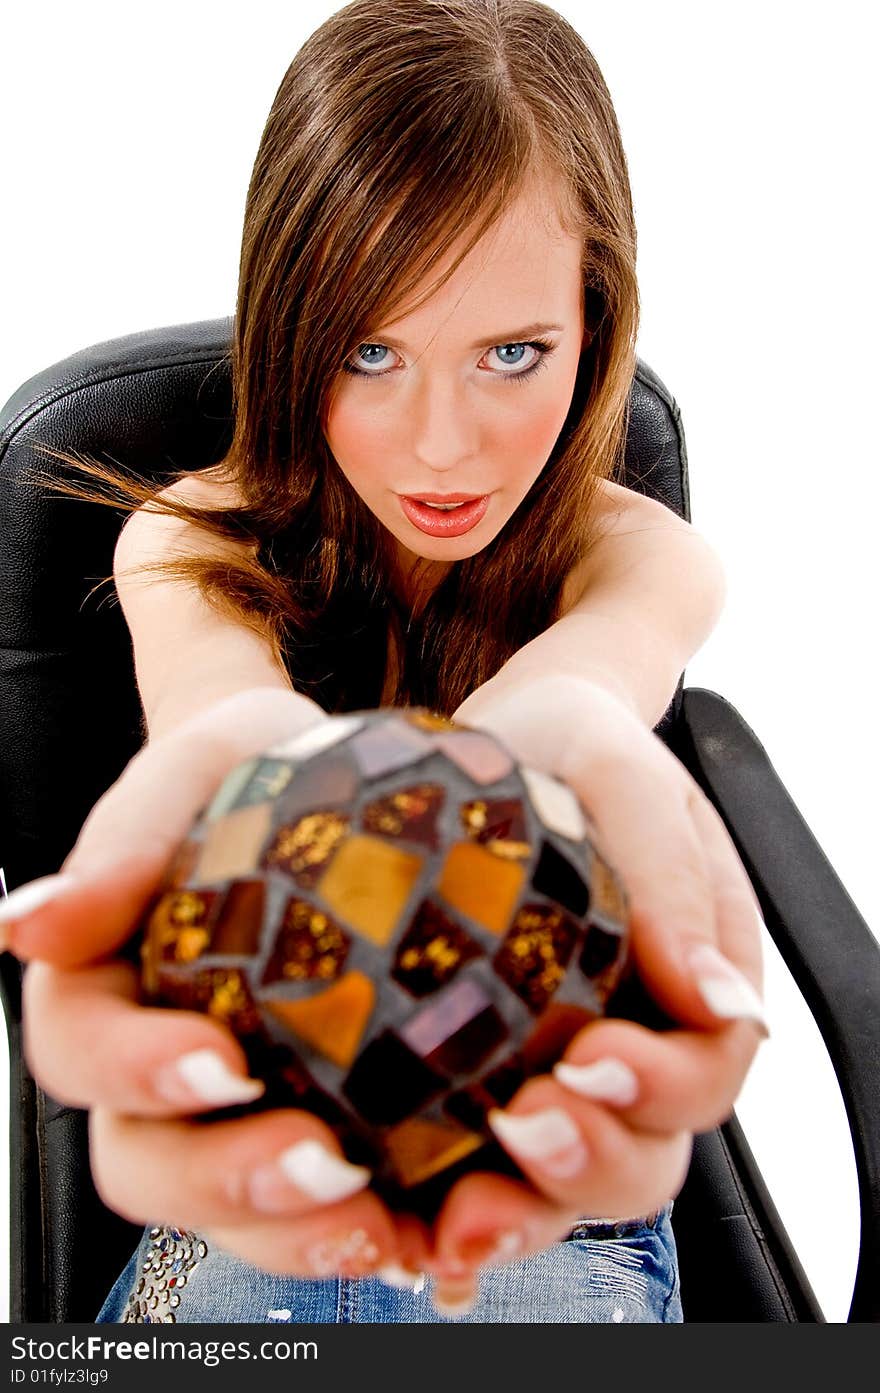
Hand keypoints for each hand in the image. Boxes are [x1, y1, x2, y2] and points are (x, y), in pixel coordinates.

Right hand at [1, 691, 436, 1287]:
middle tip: (325, 1164)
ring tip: (386, 1225)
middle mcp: (150, 1073)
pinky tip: (438, 1222)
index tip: (221, 1063)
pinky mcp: (317, 1126)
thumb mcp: (198, 765)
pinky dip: (377, 1226)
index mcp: (98, 991)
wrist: (331, 781)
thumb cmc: (250, 766)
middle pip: (146, 1164)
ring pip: (232, 1214)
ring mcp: (231, 1115)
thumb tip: (23, 928)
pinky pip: (324, 1203)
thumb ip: (120, 838)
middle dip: (223, 1184)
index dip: (136, 1073)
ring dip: (299, 1234)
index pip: (81, 1050)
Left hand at [417, 673, 767, 1311]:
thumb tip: (720, 1000)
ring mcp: (557, 1064)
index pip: (705, 1070)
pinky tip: (396, 1209)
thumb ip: (672, 871)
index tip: (591, 1060)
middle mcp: (635, 1040)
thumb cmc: (571, 746)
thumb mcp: (622, 773)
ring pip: (562, 1180)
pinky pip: (475, 1159)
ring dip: (518, 1207)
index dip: (660, 1090)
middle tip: (520, 1123)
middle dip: (590, 1164)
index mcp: (693, 981)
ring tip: (452, 1205)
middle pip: (644, 1153)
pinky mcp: (480, 1072)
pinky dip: (446, 1198)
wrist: (494, 738)